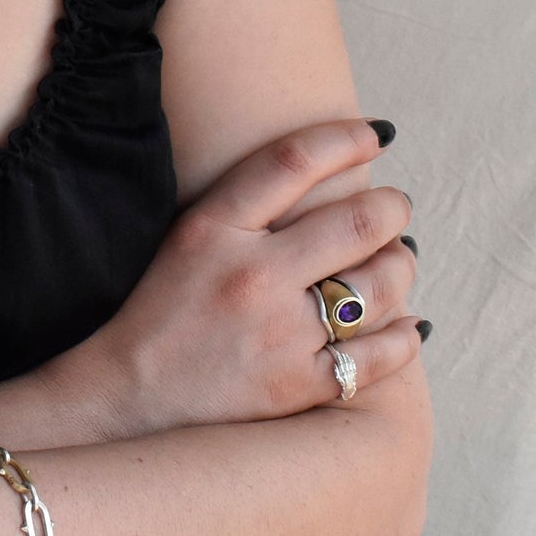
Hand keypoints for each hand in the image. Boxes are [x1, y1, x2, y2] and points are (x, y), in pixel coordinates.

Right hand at [79, 118, 420, 436]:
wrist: (125, 402)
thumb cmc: (160, 312)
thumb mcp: (186, 238)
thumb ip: (246, 204)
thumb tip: (336, 178)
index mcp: (213, 229)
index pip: (294, 159)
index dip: (348, 137)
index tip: (376, 134)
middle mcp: (251, 277)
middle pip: (358, 221)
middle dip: (392, 207)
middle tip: (394, 207)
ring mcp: (279, 335)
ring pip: (380, 285)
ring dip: (401, 264)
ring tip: (398, 259)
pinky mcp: (297, 387)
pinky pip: (381, 355)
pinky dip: (406, 336)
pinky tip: (410, 325)